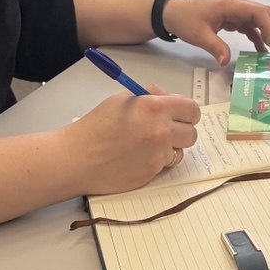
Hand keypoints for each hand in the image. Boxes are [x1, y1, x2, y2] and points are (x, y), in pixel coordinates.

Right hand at [67, 88, 200, 195]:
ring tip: (148, 144)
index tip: (182, 114)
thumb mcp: (123, 98)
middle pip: (192, 133)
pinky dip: (156, 161)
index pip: (192, 109)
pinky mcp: (152, 174)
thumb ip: (151, 95)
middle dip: (182, 130)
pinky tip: (138, 156)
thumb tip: (170, 98)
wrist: (77, 158)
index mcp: (155, 108)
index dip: (187, 112)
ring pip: (180, 151)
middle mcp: (161, 132)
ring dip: (170, 148)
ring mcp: (158, 155)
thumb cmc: (95, 127)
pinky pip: (164, 165)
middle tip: (167, 129)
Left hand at [163, 0, 269, 66]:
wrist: (171, 13)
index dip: (268, 27)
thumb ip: (215, 47)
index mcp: (230, 5)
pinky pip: (250, 25)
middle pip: (264, 13)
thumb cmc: (184, 19)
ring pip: (259, 18)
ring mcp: (235, 10)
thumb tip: (227, 62)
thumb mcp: (198, 35)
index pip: (258, 12)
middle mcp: (236, 4)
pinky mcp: (232, 17)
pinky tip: (262, 49)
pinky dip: (258, 35)